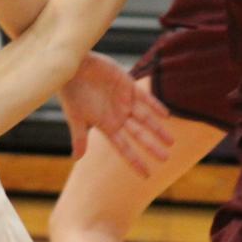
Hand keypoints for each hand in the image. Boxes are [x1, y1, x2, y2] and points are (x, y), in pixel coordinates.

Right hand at [56, 52, 173, 176]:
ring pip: (145, 118)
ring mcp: (124, 101)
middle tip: (166, 159)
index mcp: (106, 126)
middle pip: (139, 135)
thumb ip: (79, 137)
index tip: (147, 175)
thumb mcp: (75, 117)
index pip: (123, 148)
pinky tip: (166, 114)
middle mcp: (117, 116)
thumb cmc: (70, 93)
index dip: (135, 161)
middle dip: (152, 147)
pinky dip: (155, 105)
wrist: (71, 67)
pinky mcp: (127, 84)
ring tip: (171, 142)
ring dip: (158, 129)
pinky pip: (145, 97)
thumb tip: (76, 158)